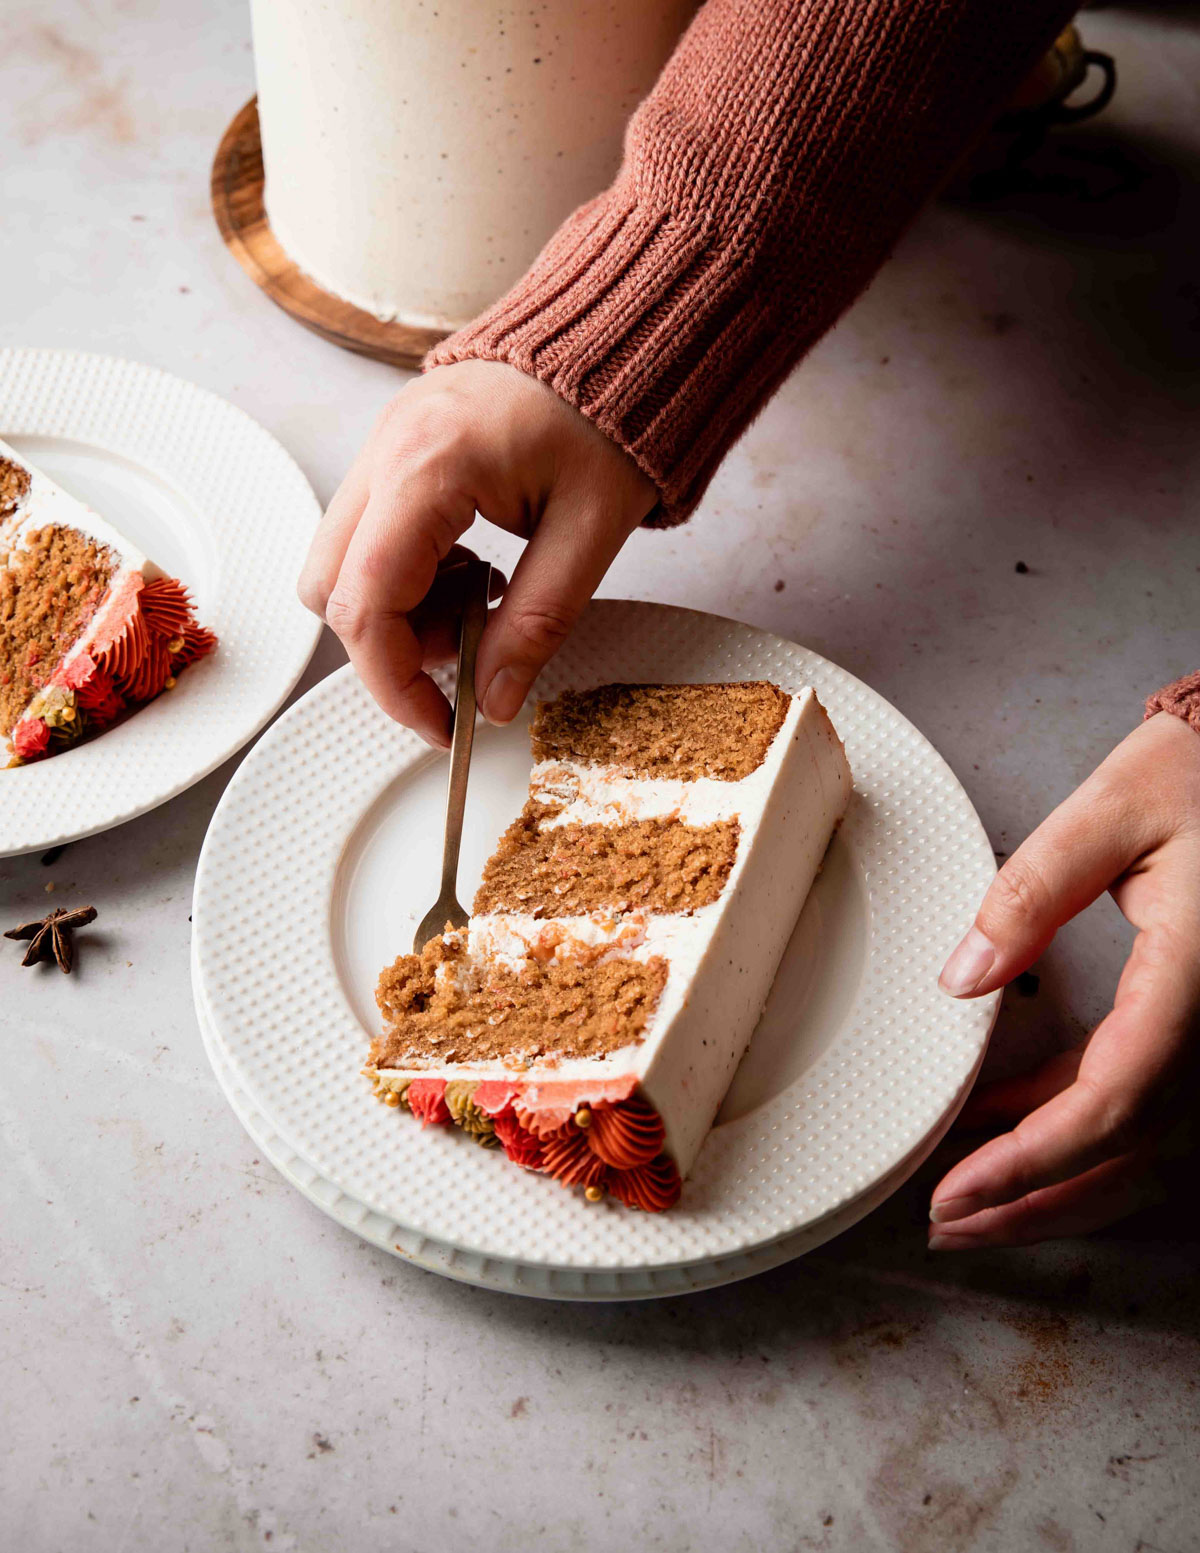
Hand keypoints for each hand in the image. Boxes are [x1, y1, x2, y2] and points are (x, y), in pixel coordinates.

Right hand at [298, 360, 657, 746]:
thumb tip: (491, 702)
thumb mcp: (590, 535)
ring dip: (398, 613)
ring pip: (340, 566)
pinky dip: (408, 577)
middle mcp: (383, 453)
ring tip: (482, 602)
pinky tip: (472, 569)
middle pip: (330, 589)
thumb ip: (536, 625)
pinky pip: (368, 537)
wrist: (616, 336)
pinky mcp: (393, 453)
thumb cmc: (610, 418)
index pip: (365, 602)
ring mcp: (380, 448)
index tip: (439, 723)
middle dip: (389, 648)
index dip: (393, 682)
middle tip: (466, 660)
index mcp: (427, 467)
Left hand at [929, 711, 1199, 1248]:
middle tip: (944, 1222)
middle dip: (1032, 1200)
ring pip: (1146, 1150)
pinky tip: (1008, 1124)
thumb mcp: (1113, 809)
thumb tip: (961, 978)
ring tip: (966, 1197)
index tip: (953, 1187)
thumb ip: (1032, 890)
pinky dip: (1079, 1130)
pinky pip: (1148, 1105)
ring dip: (1057, 1184)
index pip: (1114, 1101)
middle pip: (1131, 1154)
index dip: (1030, 1160)